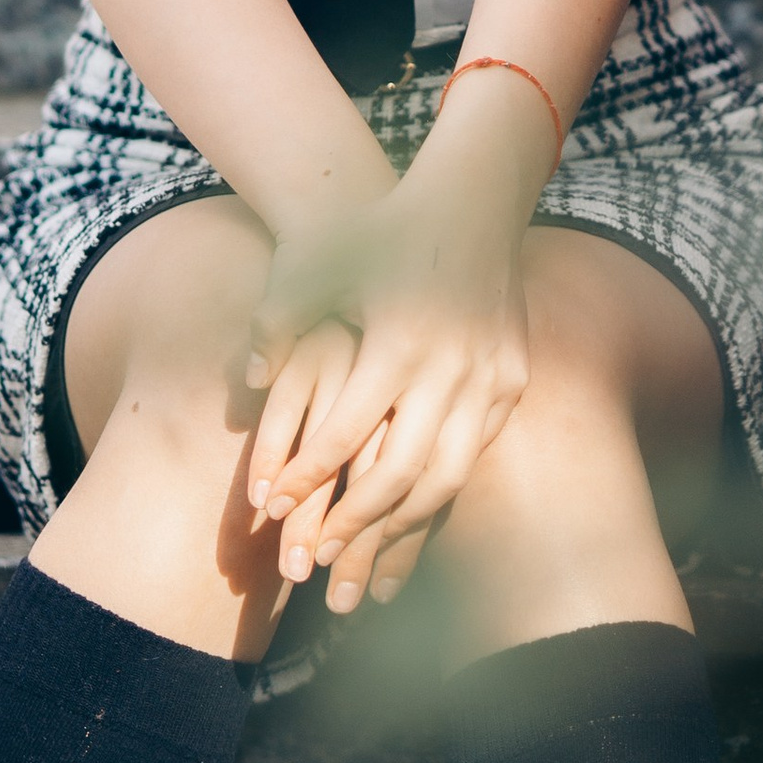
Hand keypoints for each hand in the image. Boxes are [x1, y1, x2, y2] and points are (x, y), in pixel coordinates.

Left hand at [244, 162, 531, 612]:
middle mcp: (450, 367)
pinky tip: (411, 515)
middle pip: (399, 474)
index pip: (344, 434)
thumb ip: (278, 322)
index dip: (304, 477)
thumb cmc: (382, 232)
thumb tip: (250, 385)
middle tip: (311, 561)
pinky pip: (474, 454)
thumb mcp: (321, 264)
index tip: (271, 511)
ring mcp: (490, 378)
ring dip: (402, 526)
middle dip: (352, 525)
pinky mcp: (512, 381)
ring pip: (446, 478)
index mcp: (397, 342)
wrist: (474, 201)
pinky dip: (440, 490)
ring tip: (362, 562)